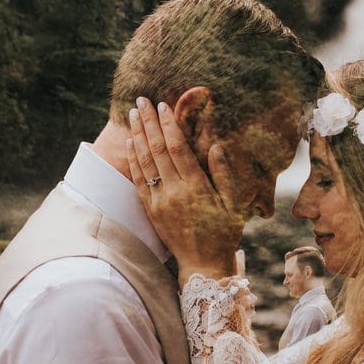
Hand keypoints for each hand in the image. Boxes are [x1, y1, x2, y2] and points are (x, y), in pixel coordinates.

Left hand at [126, 97, 244, 284]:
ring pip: (144, 161)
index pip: (177, 147)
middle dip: (148, 122)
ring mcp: (159, 201)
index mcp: (195, 187)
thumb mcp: (233, 204)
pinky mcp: (150, 210)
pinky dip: (133, 158)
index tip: (162, 105)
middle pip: (157, 149)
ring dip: (137, 135)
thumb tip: (216, 146)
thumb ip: (224, 174)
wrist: (203, 264)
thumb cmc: (223, 233)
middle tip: (141, 100)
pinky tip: (130, 142)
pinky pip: (138, 179)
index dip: (168, 124)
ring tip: (132, 114)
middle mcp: (173, 191)